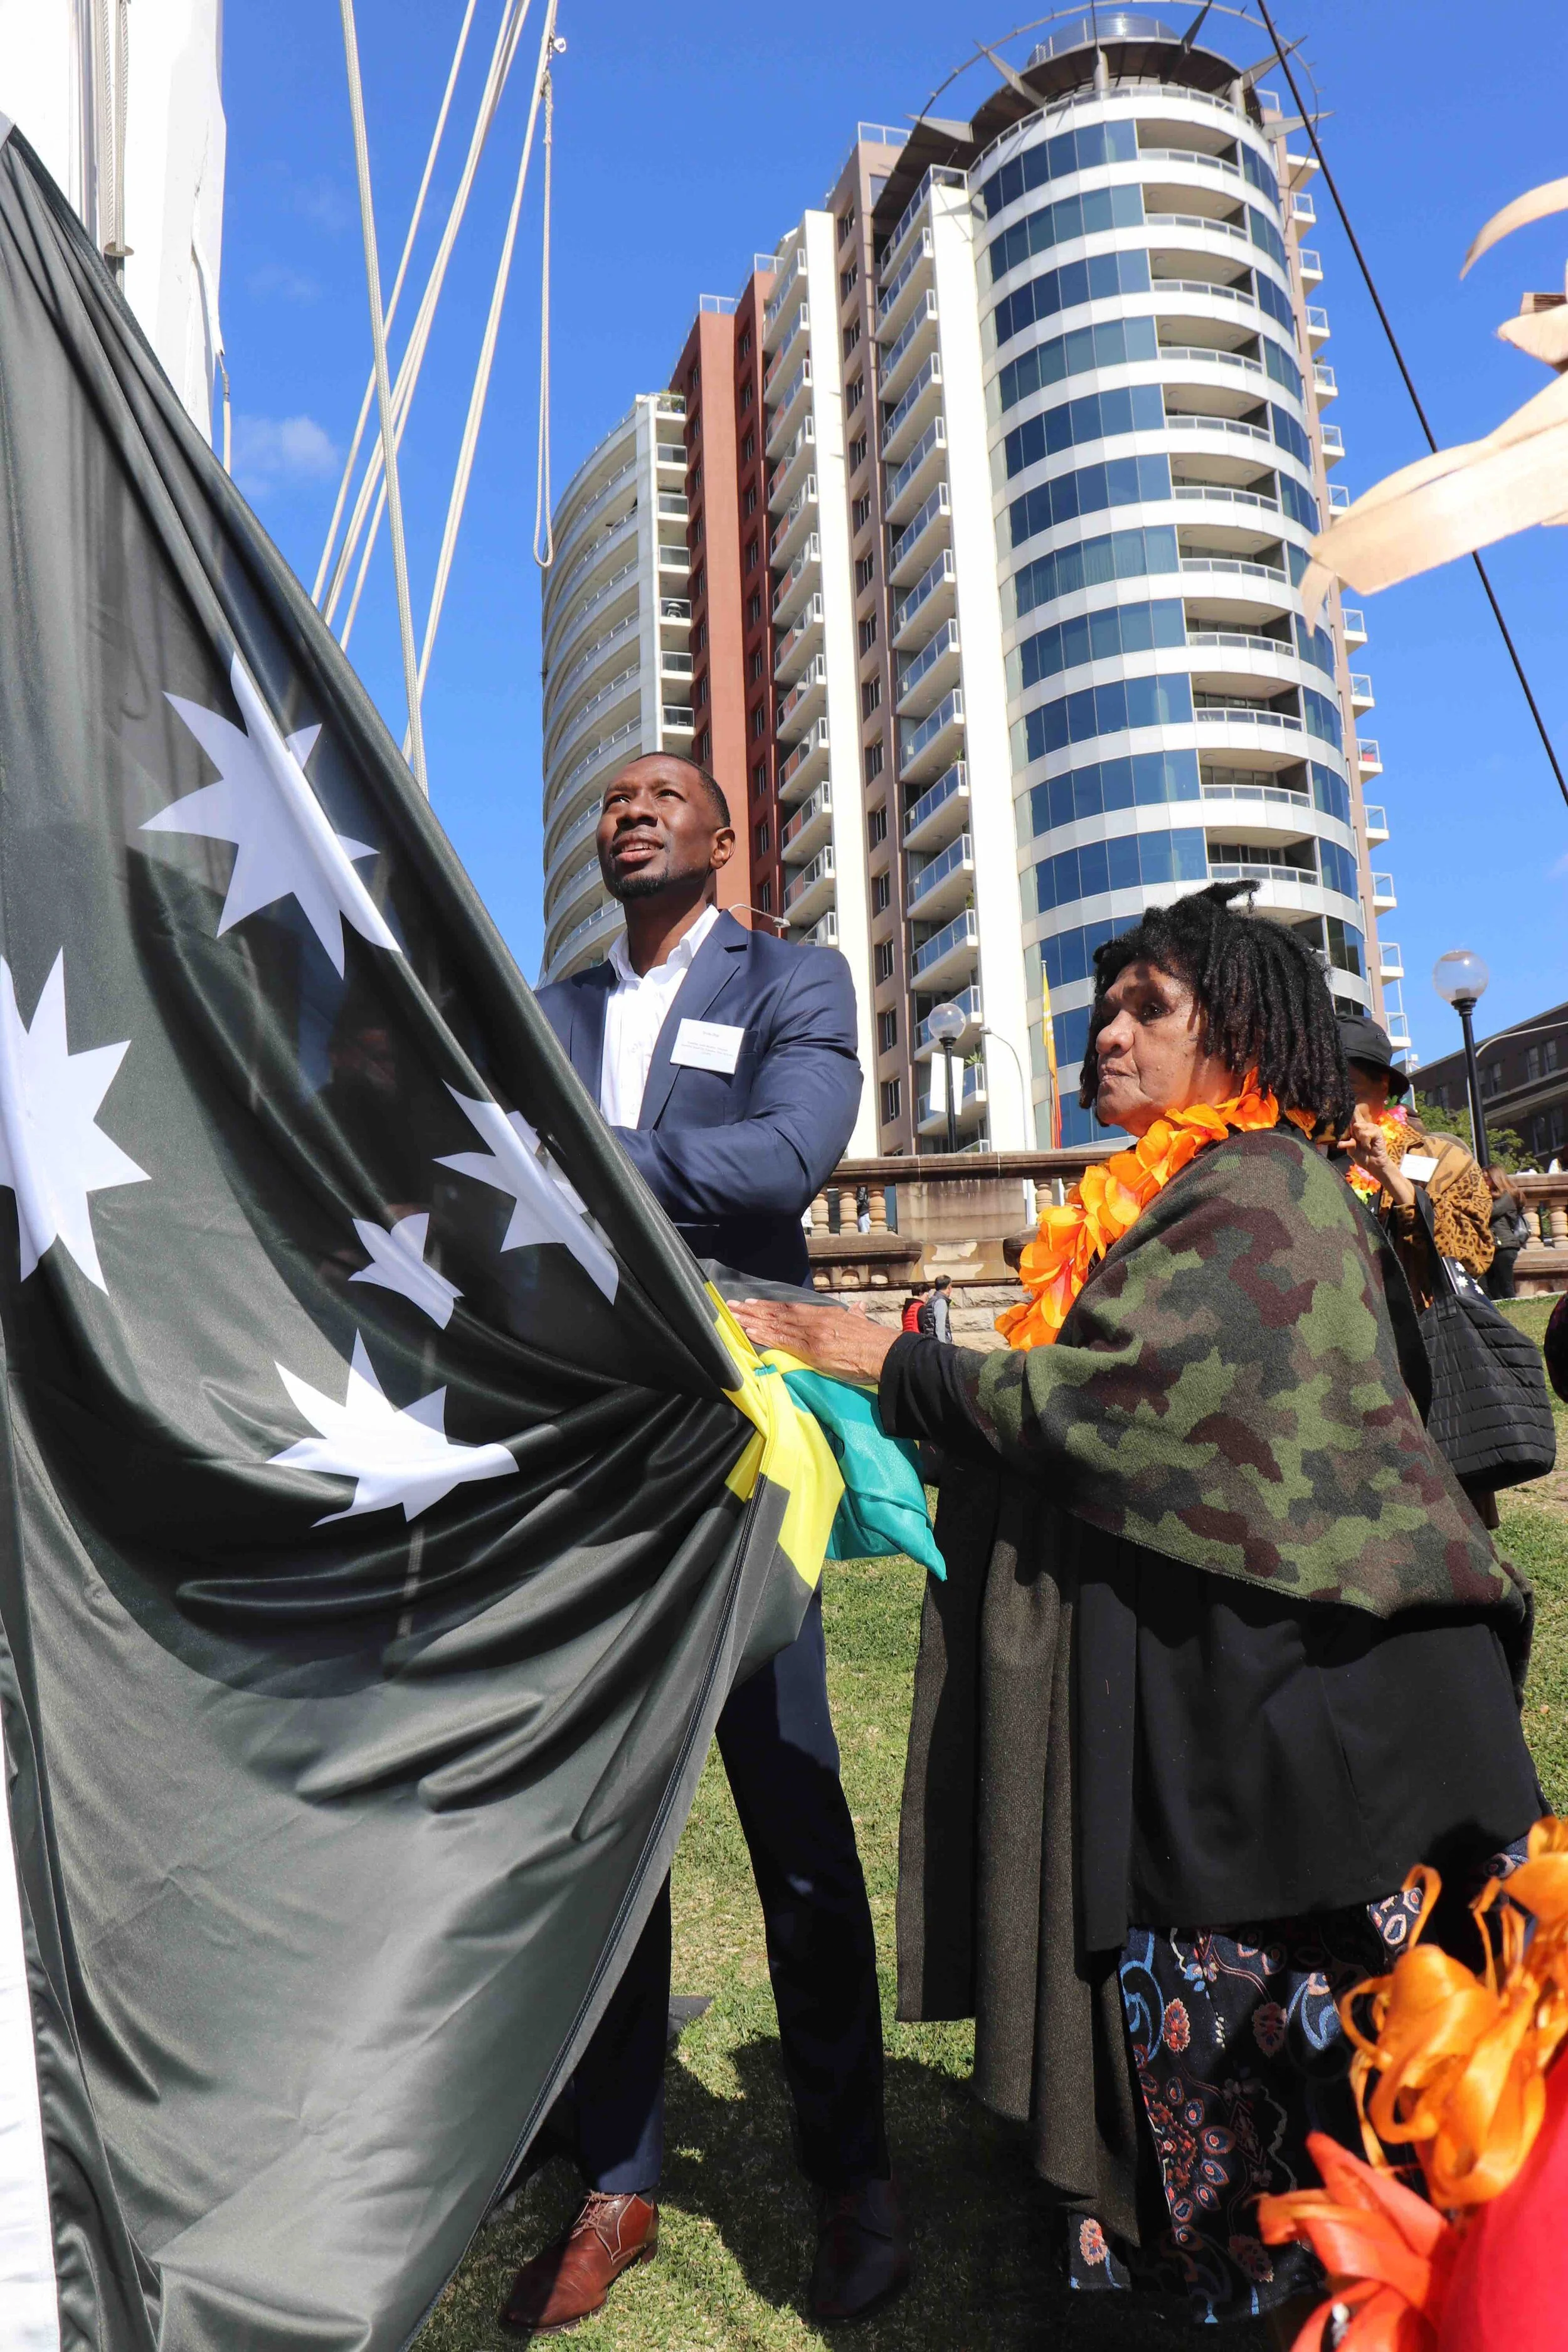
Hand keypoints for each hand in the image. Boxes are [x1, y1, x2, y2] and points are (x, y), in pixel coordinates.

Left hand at [731, 1297, 897, 1384]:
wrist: (885, 1353)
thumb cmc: (875, 1342)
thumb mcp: (862, 1323)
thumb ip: (855, 1315)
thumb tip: (858, 1310)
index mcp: (825, 1315)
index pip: (790, 1309)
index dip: (769, 1306)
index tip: (752, 1303)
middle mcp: (814, 1321)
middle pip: (777, 1314)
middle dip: (753, 1311)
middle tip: (732, 1306)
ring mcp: (811, 1335)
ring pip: (775, 1325)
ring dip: (751, 1321)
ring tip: (733, 1316)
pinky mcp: (811, 1351)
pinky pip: (781, 1342)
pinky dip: (763, 1335)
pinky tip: (748, 1332)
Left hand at [1336, 1108, 1414, 1206]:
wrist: (1374, 1165)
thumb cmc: (1363, 1157)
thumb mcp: (1351, 1150)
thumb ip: (1347, 1144)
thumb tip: (1340, 1143)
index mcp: (1357, 1128)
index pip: (1352, 1114)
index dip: (1348, 1109)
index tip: (1341, 1102)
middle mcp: (1364, 1125)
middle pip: (1353, 1119)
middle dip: (1352, 1132)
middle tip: (1357, 1142)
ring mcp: (1371, 1127)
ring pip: (1357, 1126)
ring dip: (1359, 1138)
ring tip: (1364, 1145)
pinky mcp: (1377, 1131)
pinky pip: (1366, 1133)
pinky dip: (1365, 1141)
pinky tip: (1369, 1146)